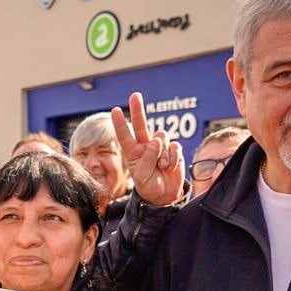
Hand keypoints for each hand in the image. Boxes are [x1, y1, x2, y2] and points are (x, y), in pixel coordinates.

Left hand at [111, 92, 185, 206]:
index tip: (115, 110)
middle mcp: (145, 146)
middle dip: (138, 109)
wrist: (165, 195)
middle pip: (141, 124)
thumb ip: (148, 158)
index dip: (120, 123)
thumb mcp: (142, 175)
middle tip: (135, 95)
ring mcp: (160, 147)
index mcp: (133, 152)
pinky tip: (170, 166)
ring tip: (162, 166)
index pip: (124, 135)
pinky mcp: (173, 150)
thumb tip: (156, 140)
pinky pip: (174, 146)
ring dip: (162, 152)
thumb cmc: (149, 186)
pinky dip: (173, 157)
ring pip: (161, 136)